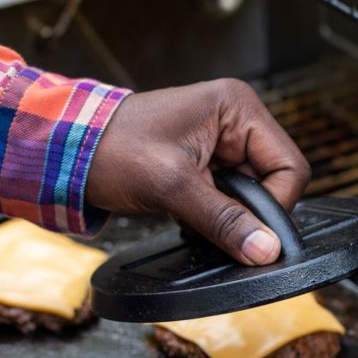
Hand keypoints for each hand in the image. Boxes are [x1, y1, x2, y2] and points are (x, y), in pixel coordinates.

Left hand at [87, 79, 310, 264]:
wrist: (68, 153)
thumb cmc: (111, 149)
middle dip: (246, 211)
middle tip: (210, 220)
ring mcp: (221, 144)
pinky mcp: (207, 164)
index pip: (289, 166)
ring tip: (190, 212)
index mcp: (237, 107)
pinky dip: (213, 216)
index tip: (252, 234)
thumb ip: (223, 219)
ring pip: (250, 196)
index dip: (274, 206)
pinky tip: (186, 213)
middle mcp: (235, 121)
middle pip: (273, 183)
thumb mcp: (171, 186)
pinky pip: (229, 200)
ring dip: (226, 215)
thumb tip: (265, 250)